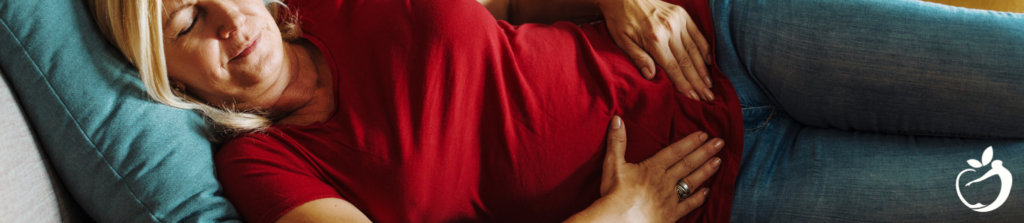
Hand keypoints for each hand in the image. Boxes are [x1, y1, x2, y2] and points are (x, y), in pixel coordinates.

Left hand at [599, 0, 713, 100]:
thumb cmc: (620, 21)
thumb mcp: (622, 41)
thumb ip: (638, 58)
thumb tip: (651, 76)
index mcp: (654, 39)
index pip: (673, 67)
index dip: (684, 84)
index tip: (693, 98)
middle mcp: (669, 30)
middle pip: (687, 61)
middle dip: (697, 82)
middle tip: (707, 97)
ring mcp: (678, 21)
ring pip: (694, 50)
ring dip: (703, 69)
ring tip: (709, 85)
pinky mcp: (682, 14)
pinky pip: (697, 34)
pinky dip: (704, 49)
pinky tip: (708, 63)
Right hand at [599, 116, 722, 221]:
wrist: (618, 220)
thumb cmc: (614, 193)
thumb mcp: (613, 164)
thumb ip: (617, 141)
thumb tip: (617, 119)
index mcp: (653, 168)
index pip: (676, 152)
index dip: (691, 142)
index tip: (704, 134)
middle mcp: (665, 181)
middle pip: (688, 164)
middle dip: (705, 152)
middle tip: (720, 142)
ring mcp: (670, 199)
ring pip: (692, 182)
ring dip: (706, 171)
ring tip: (719, 162)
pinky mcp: (671, 215)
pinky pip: (688, 205)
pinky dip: (698, 199)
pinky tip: (707, 192)